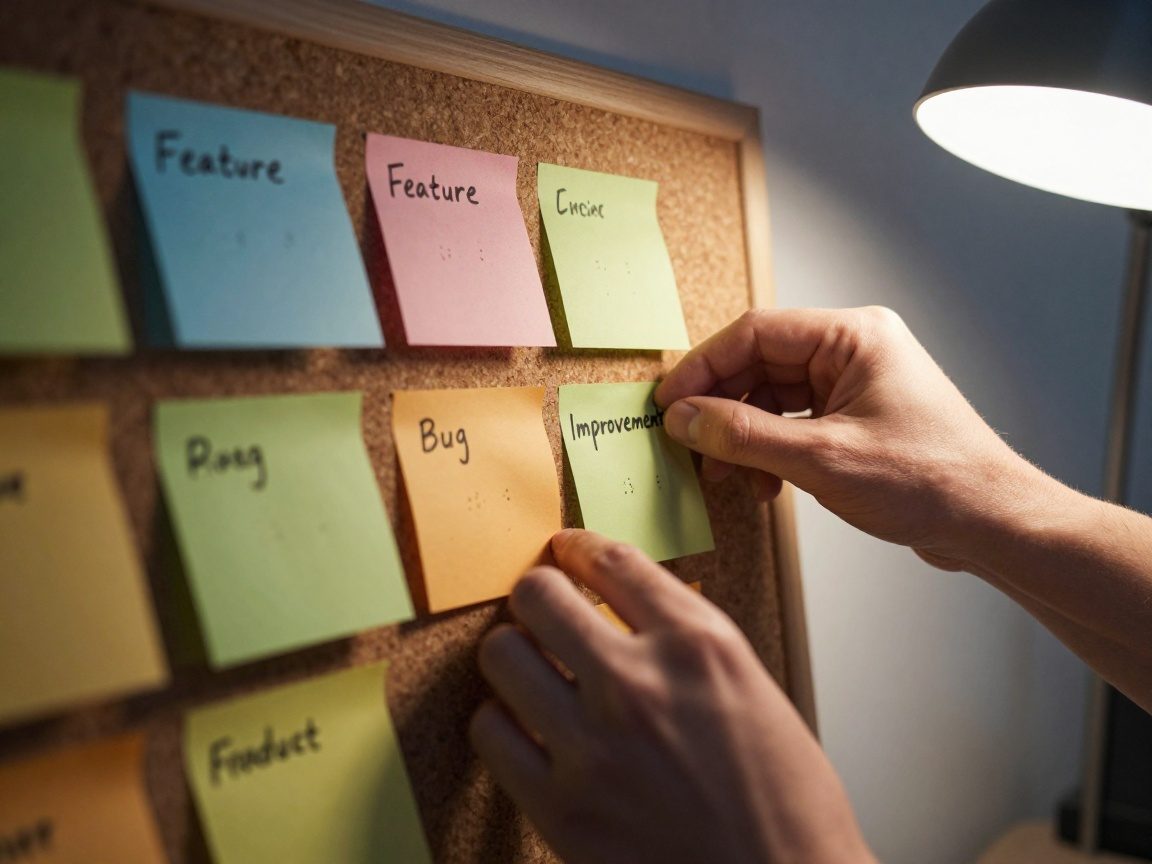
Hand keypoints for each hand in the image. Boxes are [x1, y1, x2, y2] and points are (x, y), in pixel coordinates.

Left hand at [470, 529, 873, 863]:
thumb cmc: (784, 803)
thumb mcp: (753, 688)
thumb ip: (686, 639)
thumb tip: (627, 606)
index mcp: (700, 647)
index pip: (613, 561)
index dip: (579, 547)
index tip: (567, 551)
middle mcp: (640, 685)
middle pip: (539, 595)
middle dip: (538, 594)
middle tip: (542, 608)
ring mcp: (593, 747)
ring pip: (502, 655)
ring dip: (515, 654)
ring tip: (532, 668)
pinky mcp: (560, 808)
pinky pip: (489, 731)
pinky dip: (502, 722)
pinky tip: (526, 728)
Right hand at [655, 307, 1042, 567]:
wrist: (991, 521)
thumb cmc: (929, 481)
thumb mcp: (822, 458)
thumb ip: (745, 435)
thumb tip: (684, 418)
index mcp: (854, 336)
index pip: (756, 332)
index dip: (704, 366)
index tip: (669, 403)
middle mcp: (854, 350)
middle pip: (761, 363)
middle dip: (722, 407)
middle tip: (687, 442)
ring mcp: (857, 383)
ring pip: (774, 396)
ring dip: (744, 435)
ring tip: (723, 473)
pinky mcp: (857, 417)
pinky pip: (795, 420)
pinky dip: (770, 450)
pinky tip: (763, 484)